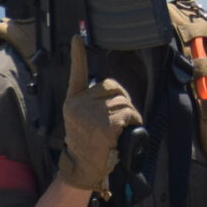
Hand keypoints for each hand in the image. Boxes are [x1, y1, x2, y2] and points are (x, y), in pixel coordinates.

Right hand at [58, 35, 141, 194]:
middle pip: (112, 87)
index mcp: (72, 101)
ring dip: (129, 112)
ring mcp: (91, 114)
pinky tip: (129, 129)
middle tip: (122, 116)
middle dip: (122, 99)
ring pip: (123, 101)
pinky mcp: (105, 124)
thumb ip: (90, 104)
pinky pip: (128, 112)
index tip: (76, 38)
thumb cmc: (87, 143)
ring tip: (123, 127)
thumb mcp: (80, 120)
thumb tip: (114, 92)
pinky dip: (134, 119)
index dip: (78, 56)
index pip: (76, 75)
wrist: (83, 168)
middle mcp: (79, 105)